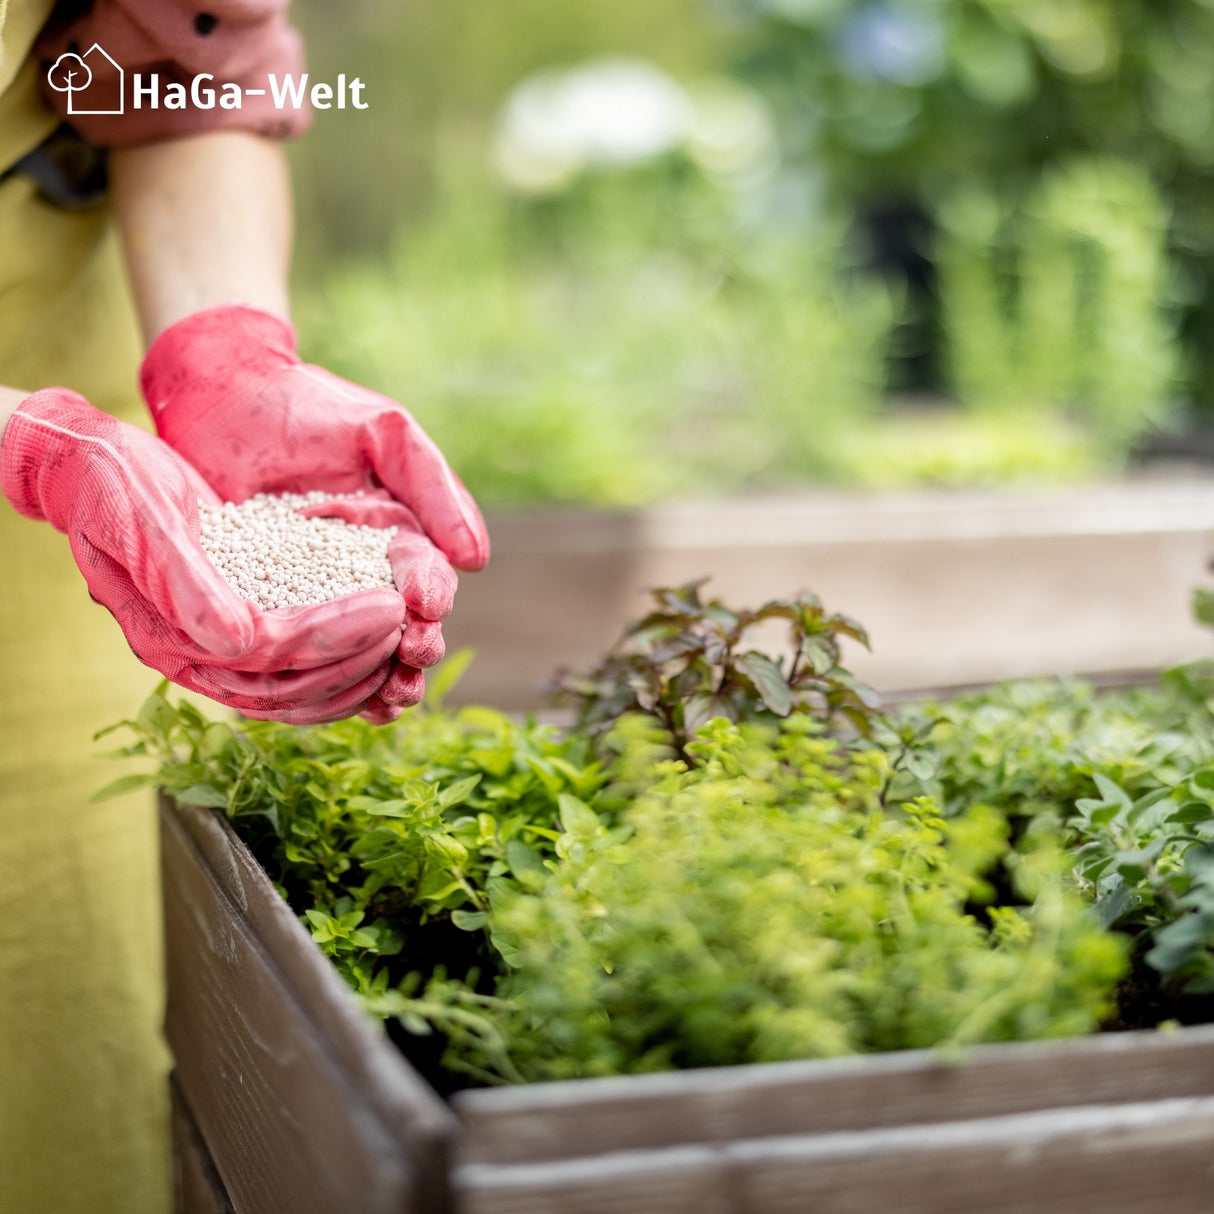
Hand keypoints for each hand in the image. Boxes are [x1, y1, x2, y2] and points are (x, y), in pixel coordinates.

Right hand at [1, 389, 409, 723]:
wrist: (92, 472)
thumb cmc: (113, 486)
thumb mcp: (142, 517)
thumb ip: (183, 579)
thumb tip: (238, 639)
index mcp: (168, 636)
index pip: (267, 657)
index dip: (332, 637)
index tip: (389, 607)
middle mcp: (195, 655)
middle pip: (289, 686)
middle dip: (357, 660)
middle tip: (411, 627)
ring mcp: (216, 650)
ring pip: (297, 691)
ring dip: (357, 674)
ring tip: (408, 641)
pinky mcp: (238, 631)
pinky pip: (296, 667)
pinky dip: (342, 664)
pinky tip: (382, 646)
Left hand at [139, 304, 490, 714]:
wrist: (222, 395)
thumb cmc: (309, 406)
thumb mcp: (384, 433)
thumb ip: (434, 487)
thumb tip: (477, 559)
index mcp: (401, 535)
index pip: (429, 579)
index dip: (434, 598)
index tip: (427, 609)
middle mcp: (366, 573)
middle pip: (401, 627)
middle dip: (414, 651)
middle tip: (411, 663)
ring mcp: (318, 593)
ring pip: (358, 649)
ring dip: (378, 679)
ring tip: (386, 700)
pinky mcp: (268, 604)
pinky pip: (300, 649)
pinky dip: (321, 681)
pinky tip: (334, 705)